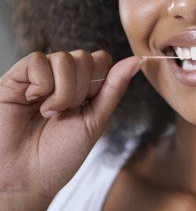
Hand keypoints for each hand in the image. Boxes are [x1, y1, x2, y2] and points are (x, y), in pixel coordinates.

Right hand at [0, 50, 142, 207]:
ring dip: (62, 91)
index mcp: (83, 85)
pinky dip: (41, 84)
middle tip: (65, 113)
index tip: (86, 107)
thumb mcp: (95, 120)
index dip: (99, 81)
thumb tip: (138, 60)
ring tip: (49, 112)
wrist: (26, 178)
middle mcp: (61, 76)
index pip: (102, 59)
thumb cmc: (61, 154)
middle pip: (85, 57)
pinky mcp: (15, 78)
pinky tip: (32, 101)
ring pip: (64, 58)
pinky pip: (37, 60)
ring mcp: (39, 75)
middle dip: (81, 91)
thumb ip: (115, 87)